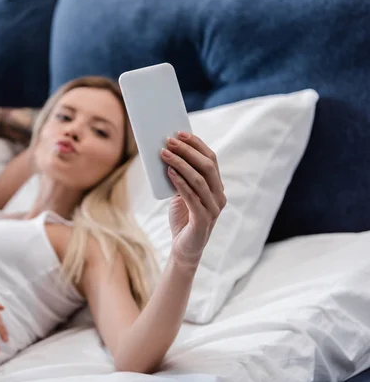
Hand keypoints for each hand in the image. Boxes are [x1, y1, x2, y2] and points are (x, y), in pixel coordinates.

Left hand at [160, 132, 226, 266]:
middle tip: (169, 141)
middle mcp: (219, 196)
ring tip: (164, 154)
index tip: (180, 133)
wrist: (184, 248)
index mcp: (216, 187)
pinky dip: (180, 183)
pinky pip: (192, 197)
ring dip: (180, 163)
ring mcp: (213, 209)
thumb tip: (167, 153)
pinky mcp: (202, 220)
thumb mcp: (182, 194)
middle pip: (207, 166)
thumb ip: (181, 177)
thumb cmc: (183, 219)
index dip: (196, 144)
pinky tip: (168, 173)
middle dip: (187, 151)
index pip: (211, 159)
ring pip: (199, 179)